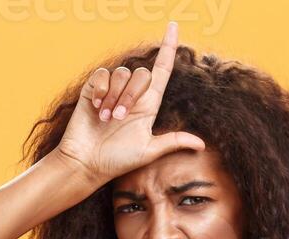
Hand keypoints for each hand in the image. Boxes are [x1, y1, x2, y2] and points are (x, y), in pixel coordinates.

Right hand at [49, 22, 206, 185]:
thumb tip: (202, 145)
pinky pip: (102, 75)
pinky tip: (96, 108)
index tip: (173, 26)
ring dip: (115, 97)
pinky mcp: (93, 89)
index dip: (169, 48)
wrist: (86, 163)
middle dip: (131, 95)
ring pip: (122, 73)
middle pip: (143, 74)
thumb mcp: (148, 151)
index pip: (162, 70)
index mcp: (148, 105)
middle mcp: (132, 94)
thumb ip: (173, 141)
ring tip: (106, 118)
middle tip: (119, 118)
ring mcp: (112, 90)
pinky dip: (101, 91)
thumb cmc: (117, 160)